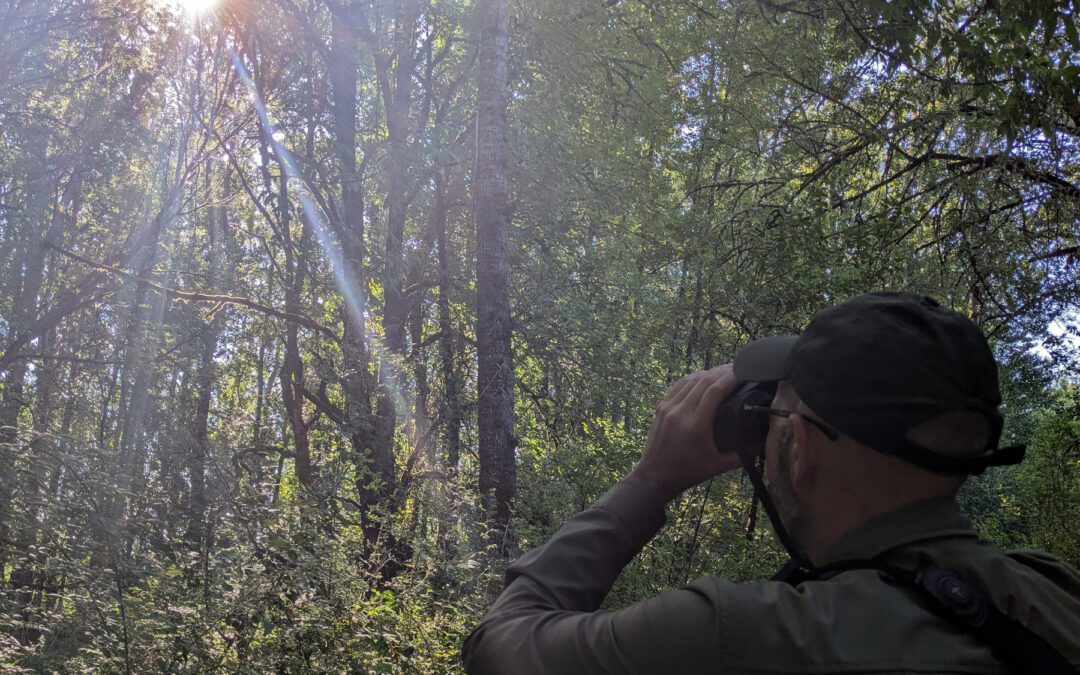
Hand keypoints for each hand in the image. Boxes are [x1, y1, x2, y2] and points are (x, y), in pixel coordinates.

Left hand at [628, 364, 743, 501]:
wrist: (655, 476)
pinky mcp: (660, 407)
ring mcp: (668, 407)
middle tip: (739, 368)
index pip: (714, 391)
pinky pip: (679, 385)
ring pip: (691, 380)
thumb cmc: (688, 472)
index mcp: (695, 425)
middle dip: (722, 372)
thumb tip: (761, 443)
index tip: (745, 372)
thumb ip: (741, 455)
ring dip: (708, 372)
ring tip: (724, 371)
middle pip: (704, 381)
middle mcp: (680, 412)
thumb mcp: (718, 466)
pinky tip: (704, 377)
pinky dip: (694, 378)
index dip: (730, 378)